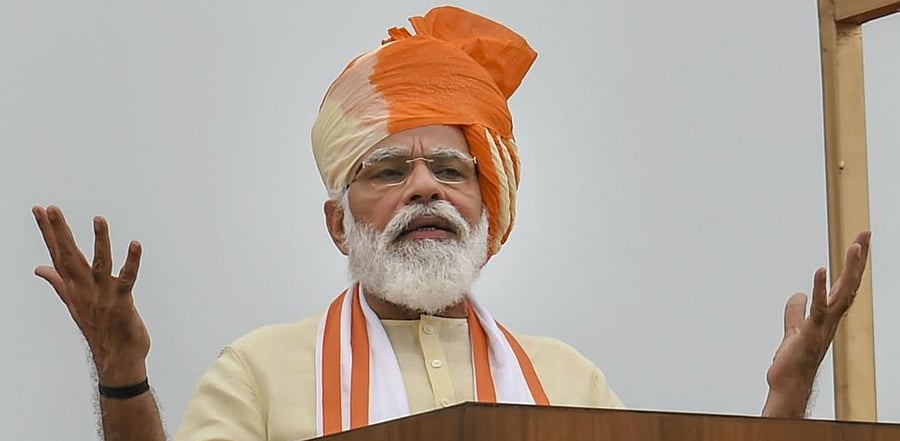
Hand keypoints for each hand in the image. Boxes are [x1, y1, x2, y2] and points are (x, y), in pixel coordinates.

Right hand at [33, 205, 150, 385]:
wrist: (116, 358)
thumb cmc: (99, 327)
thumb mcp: (74, 302)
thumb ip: (58, 282)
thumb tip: (39, 269)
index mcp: (73, 286)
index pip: (56, 254)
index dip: (47, 232)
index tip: (38, 210)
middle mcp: (84, 289)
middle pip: (69, 256)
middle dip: (60, 231)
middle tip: (51, 208)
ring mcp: (103, 295)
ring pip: (99, 264)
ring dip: (99, 241)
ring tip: (98, 219)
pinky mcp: (122, 301)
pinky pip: (127, 278)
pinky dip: (132, 261)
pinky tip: (135, 244)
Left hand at [762, 230, 870, 417]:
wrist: (788, 385)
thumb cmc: (794, 361)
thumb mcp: (794, 330)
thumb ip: (795, 312)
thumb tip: (797, 294)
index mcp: (828, 316)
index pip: (845, 284)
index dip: (853, 264)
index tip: (860, 241)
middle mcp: (831, 319)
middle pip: (850, 284)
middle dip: (858, 259)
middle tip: (866, 234)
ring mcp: (823, 326)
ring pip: (842, 294)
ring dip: (850, 270)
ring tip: (855, 246)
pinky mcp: (809, 333)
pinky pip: (817, 308)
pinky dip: (819, 289)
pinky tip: (820, 270)